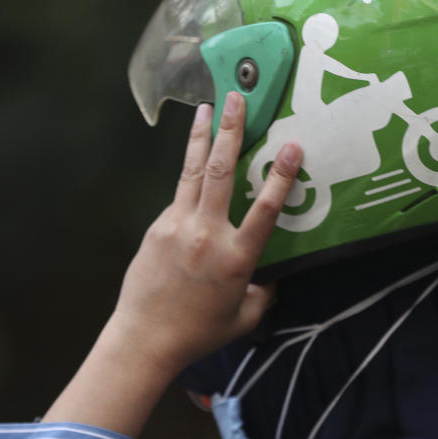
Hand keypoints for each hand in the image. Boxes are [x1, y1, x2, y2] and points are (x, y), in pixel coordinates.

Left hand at [112, 91, 301, 373]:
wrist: (145, 339)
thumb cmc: (200, 332)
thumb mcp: (245, 317)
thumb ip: (264, 292)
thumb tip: (272, 275)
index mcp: (237, 258)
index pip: (266, 209)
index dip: (282, 176)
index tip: (292, 146)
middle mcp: (208, 234)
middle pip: (221, 171)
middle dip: (230, 131)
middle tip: (236, 99)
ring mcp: (178, 226)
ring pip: (193, 172)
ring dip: (201, 136)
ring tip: (206, 108)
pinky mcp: (158, 227)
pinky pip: (179, 198)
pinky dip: (190, 180)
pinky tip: (195, 169)